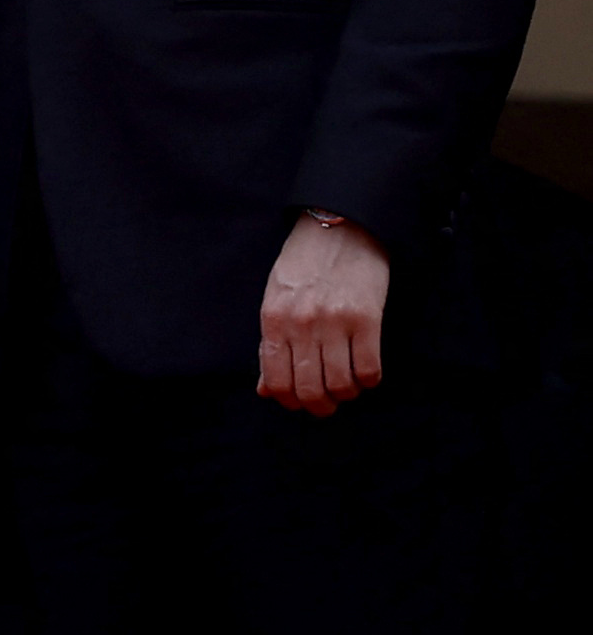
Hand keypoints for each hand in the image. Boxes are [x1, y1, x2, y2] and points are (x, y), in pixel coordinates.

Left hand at [258, 212, 388, 416]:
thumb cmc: (303, 266)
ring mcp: (334, 322)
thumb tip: (265, 390)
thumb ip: (270, 345)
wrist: (338, 228)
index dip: (290, 402)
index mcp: (273, 319)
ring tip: (347, 383)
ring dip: (346, 394)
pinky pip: (369, 371)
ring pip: (341, 386)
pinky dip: (368, 380)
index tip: (300, 402)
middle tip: (328, 401)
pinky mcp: (366, 319)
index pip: (276, 381)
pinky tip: (364, 369)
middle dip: (319, 406)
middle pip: (309, 390)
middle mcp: (301, 323)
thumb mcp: (275, 299)